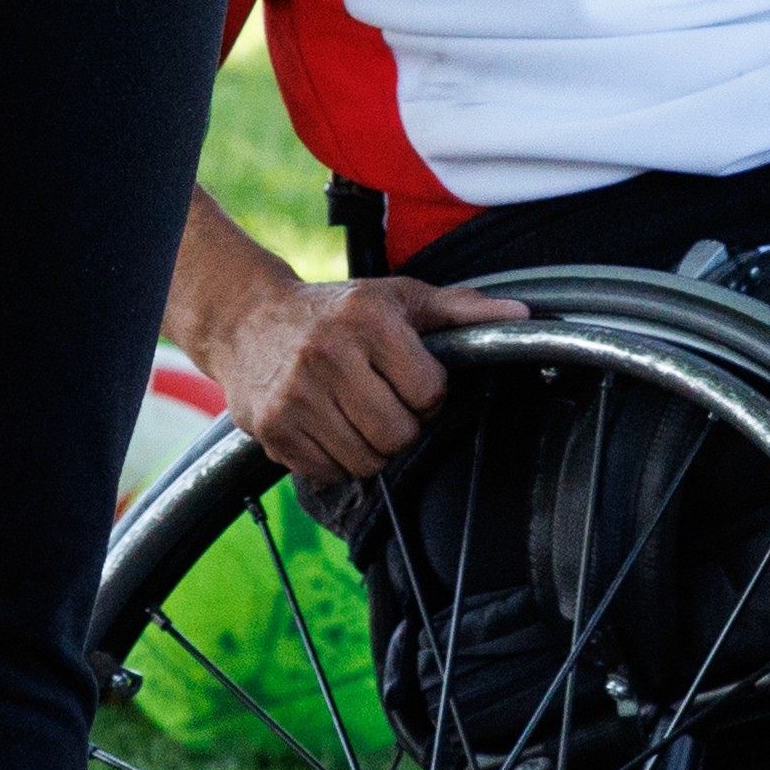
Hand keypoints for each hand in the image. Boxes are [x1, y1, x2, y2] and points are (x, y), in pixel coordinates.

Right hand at [198, 260, 506, 484]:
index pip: (428, 392)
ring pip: (366, 461)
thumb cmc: (337, 310)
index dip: (426, 392)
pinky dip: (335, 459)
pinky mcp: (273, 428)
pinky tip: (326, 425)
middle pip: (398, 434)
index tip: (408, 378)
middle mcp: (327, 355)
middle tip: (381, 401)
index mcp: (366, 319)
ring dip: (369, 447)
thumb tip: (522, 315)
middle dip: (399, 426)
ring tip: (354, 413)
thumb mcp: (398, 297)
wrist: (247, 319)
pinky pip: (329, 472)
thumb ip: (460, 309)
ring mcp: (295, 395)